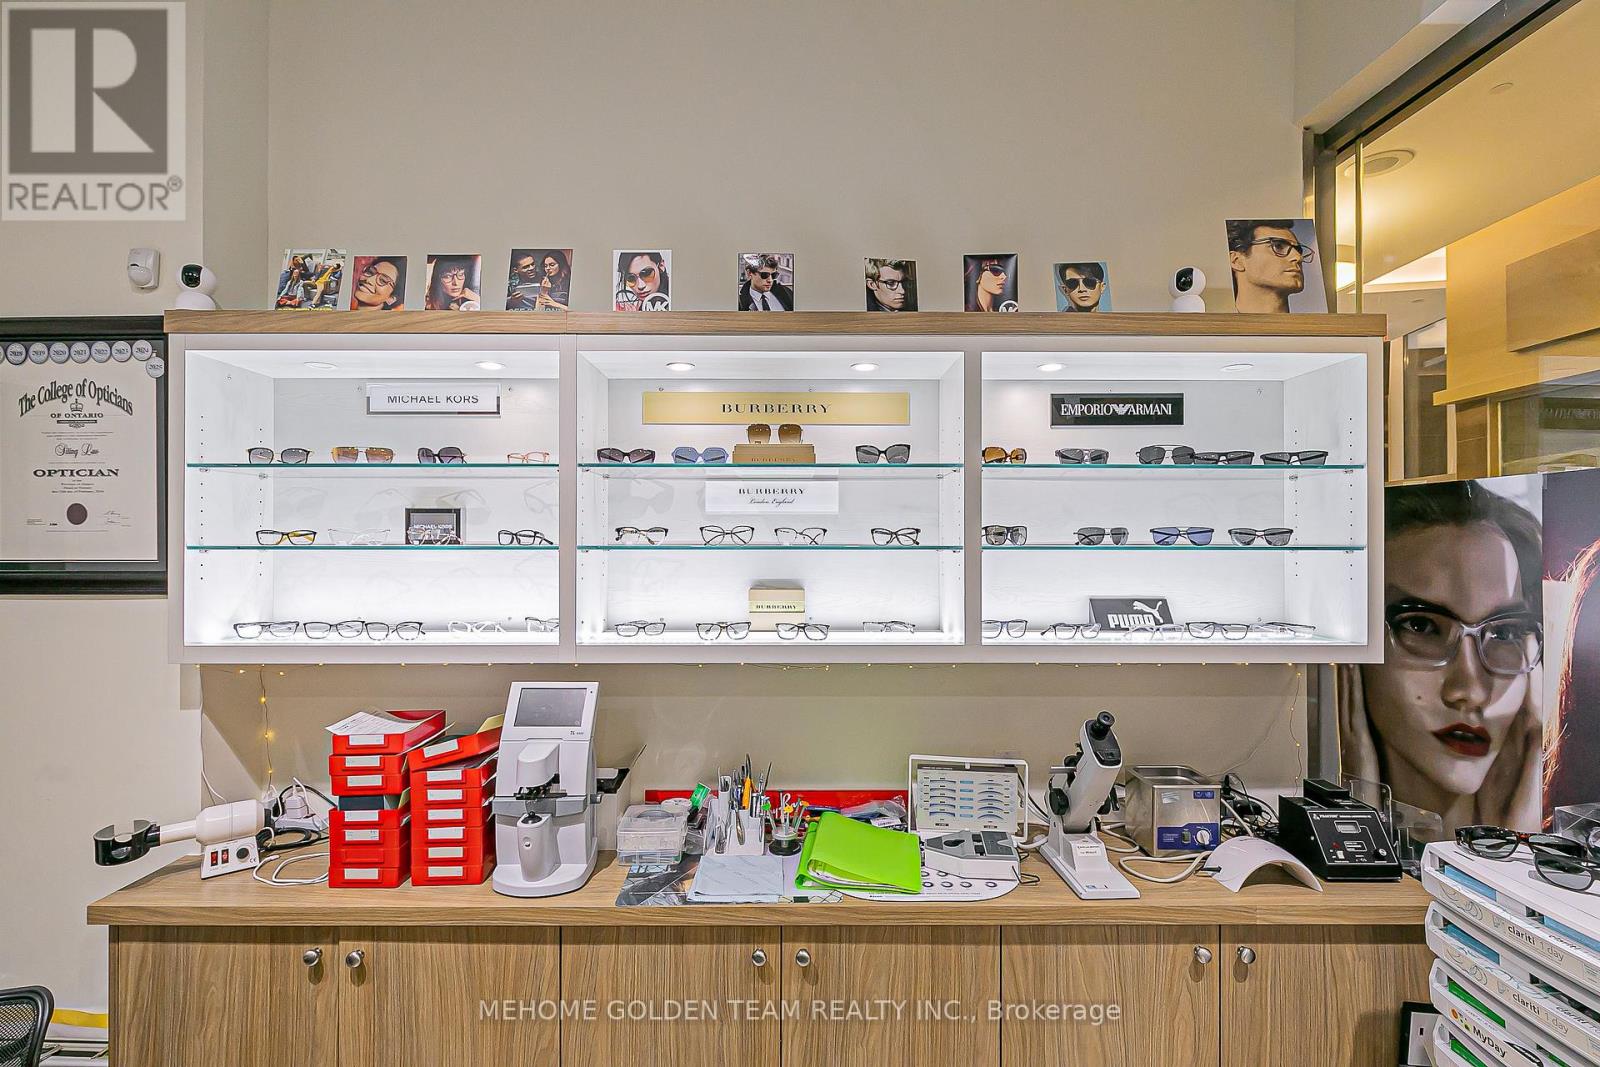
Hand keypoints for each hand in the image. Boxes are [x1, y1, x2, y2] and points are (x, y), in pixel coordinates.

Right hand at [1336, 664, 1381, 784]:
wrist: (1359, 794)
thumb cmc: (1362, 782)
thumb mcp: (1361, 762)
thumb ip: (1359, 748)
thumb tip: (1361, 742)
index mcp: (1347, 736)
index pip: (1344, 706)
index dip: (1342, 688)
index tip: (1341, 672)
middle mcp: (1346, 730)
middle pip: (1343, 699)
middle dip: (1342, 679)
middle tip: (1341, 658)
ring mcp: (1351, 730)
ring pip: (1348, 699)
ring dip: (1346, 679)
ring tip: (1346, 661)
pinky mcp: (1359, 732)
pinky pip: (1356, 705)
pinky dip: (1354, 689)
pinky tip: (1354, 676)